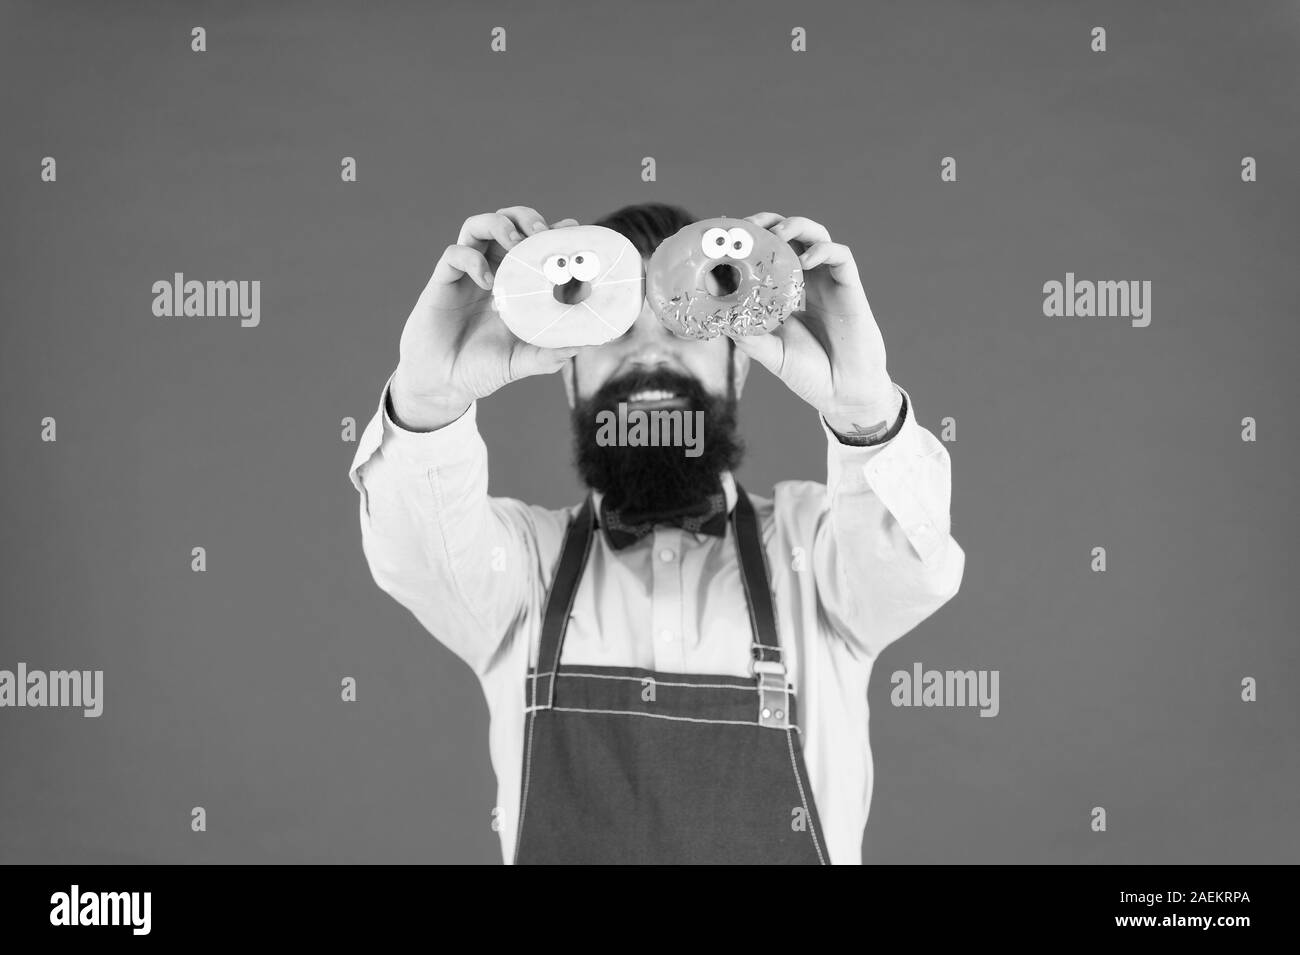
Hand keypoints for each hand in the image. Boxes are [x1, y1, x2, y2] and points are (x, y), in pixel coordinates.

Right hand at [390, 206, 584, 429]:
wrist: (443, 383)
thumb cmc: (482, 368)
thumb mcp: (521, 362)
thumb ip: (548, 355)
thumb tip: (581, 346)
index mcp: (515, 283)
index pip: (534, 243)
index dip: (552, 231)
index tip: (571, 230)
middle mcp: (492, 271)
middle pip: (508, 222)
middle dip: (526, 218)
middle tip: (540, 232)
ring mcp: (467, 274)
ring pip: (478, 226)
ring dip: (498, 224)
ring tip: (514, 241)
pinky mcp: (443, 281)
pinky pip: (454, 254)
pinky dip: (471, 259)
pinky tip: (487, 281)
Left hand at [727, 212, 900, 439]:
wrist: (843, 394)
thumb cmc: (808, 373)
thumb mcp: (770, 353)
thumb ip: (748, 336)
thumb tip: (718, 319)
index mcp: (787, 291)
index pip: (769, 254)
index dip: (752, 240)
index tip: (729, 234)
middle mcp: (809, 281)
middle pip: (792, 236)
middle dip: (771, 222)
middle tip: (750, 224)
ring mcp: (830, 282)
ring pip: (817, 236)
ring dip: (797, 227)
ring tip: (777, 233)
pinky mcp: (850, 288)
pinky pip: (841, 257)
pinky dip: (823, 250)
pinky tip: (805, 260)